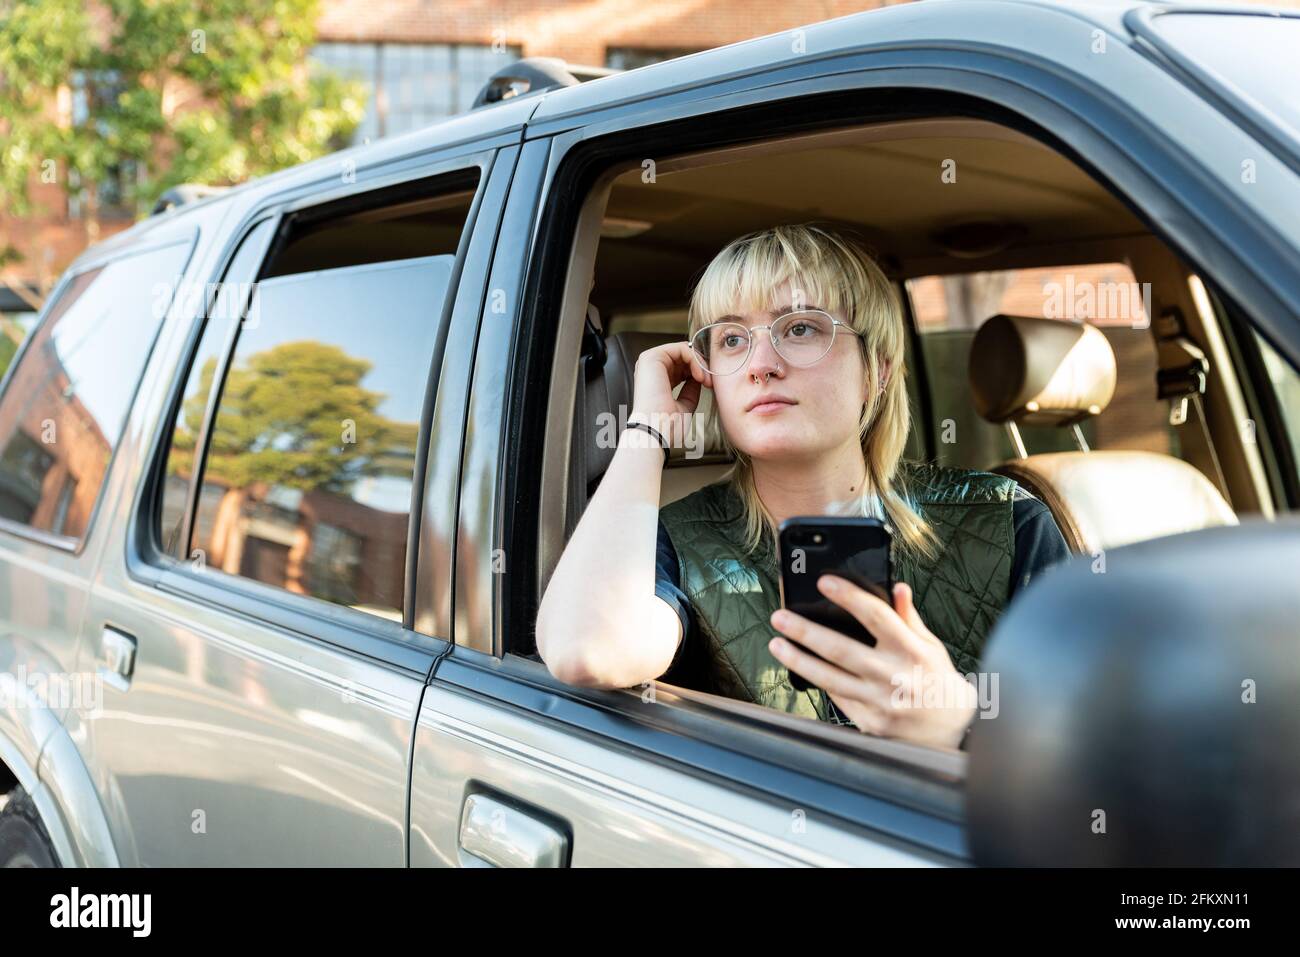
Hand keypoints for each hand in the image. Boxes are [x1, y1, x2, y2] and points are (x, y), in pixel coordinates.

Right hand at [629, 341, 710, 447]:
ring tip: (706, 380)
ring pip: (684, 350)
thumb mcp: (684, 405)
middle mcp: (651, 369)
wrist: (658, 431)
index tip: (709, 384)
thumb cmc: (668, 425)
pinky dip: (695, 360)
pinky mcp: (652, 357)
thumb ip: (690, 389)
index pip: (681, 366)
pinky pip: (681, 348)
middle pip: (683, 356)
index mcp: (656, 380)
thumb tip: (699, 377)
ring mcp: (650, 361)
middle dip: (701, 366)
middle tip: (710, 381)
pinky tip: (700, 375)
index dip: (698, 371)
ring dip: (700, 363)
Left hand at [768, 576, 977, 749]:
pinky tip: (800, 667)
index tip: (824, 582)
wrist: (952, 728)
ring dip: (798, 659)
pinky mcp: (869, 721)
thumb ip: (908, 618)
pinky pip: (836, 698)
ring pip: (829, 678)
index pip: (875, 616)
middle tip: (780, 617)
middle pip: (840, 649)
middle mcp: (893, 676)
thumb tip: (896, 587)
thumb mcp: (930, 645)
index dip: (848, 596)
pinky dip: (817, 682)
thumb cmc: (938, 680)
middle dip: (805, 631)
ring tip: (776, 644)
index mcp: (911, 651)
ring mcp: (879, 702)